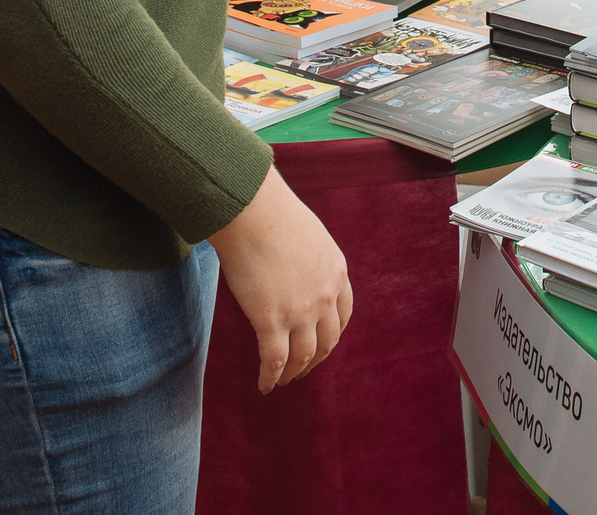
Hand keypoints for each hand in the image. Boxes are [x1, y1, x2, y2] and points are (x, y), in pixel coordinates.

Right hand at [206, 168, 352, 393]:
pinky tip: (264, 385)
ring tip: (283, 381)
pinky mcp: (272, 321)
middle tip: (303, 368)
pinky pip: (274, 360)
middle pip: (328, 340)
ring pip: (303, 356)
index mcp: (337, 272)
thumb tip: (294, 266)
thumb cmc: (272, 213)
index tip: (323, 342)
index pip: (343, 313)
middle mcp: (326, 296)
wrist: (252, 210)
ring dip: (294, 372)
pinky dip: (270, 376)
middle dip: (316, 358)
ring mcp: (301, 312)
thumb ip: (310, 258)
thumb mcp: (309, 235)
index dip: (333, 333)